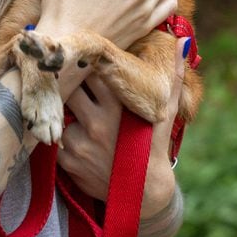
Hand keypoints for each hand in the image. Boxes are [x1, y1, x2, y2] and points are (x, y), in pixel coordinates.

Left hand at [57, 37, 184, 217]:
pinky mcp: (69, 161)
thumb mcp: (164, 111)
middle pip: (69, 88)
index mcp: (119, 106)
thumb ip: (172, 76)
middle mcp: (98, 123)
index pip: (91, 71)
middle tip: (63, 73)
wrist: (142, 193)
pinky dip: (58, 133)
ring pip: (59, 111)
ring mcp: (82, 143)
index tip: (78, 55)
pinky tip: (70, 133)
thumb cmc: (152, 145)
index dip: (83, 62)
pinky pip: (54, 136)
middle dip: (67, 81)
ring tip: (68, 105)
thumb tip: (182, 43)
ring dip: (62, 107)